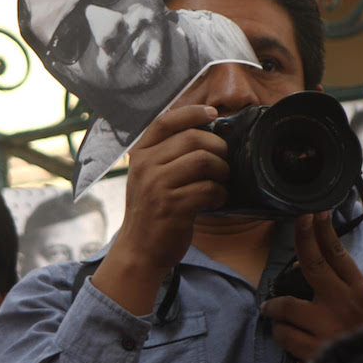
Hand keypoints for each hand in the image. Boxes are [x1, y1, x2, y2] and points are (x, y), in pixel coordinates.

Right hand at [92, 105, 228, 313]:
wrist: (139, 250)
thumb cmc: (152, 211)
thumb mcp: (149, 176)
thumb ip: (168, 154)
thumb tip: (207, 131)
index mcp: (139, 153)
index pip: (166, 121)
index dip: (193, 112)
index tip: (213, 113)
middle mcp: (145, 166)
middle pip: (192, 139)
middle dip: (217, 147)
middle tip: (223, 161)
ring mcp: (156, 186)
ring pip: (203, 161)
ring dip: (221, 171)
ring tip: (221, 181)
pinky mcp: (171, 207)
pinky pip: (208, 189)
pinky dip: (220, 194)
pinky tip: (216, 200)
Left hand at [260, 212, 362, 362]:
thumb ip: (342, 285)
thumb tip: (303, 264)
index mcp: (359, 292)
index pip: (338, 254)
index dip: (323, 230)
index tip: (313, 213)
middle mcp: (344, 304)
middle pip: (314, 263)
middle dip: (303, 238)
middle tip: (297, 222)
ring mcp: (328, 327)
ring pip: (287, 304)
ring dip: (275, 306)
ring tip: (271, 308)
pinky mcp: (315, 350)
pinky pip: (284, 334)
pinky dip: (280, 332)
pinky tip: (282, 332)